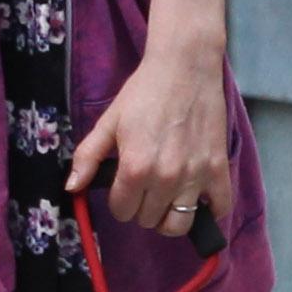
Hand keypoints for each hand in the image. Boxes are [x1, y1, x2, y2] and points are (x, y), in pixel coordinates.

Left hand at [68, 38, 232, 240]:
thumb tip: (72, 188)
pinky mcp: (219, 169)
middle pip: (149, 219)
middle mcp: (166, 179)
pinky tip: (198, 199)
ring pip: (180, 224)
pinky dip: (210, 211)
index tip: (123, 187)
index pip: (122, 211)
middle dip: (142, 207)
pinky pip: (219, 209)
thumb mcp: (109, 122)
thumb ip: (88, 157)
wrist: (185, 68)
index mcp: (135, 169)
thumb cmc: (143, 93)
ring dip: (169, 217)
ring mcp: (196, 176)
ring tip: (166, 200)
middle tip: (144, 187)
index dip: (119, 202)